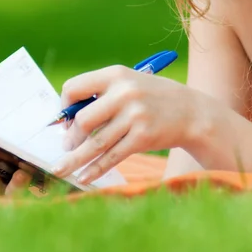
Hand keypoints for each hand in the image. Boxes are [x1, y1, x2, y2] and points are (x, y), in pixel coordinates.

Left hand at [52, 65, 201, 183]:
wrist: (191, 111)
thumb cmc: (153, 98)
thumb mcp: (129, 84)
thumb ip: (102, 95)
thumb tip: (68, 120)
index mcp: (116, 74)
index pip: (75, 87)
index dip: (64, 105)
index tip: (65, 120)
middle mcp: (124, 92)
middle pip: (83, 119)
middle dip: (71, 137)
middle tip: (68, 146)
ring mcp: (135, 115)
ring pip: (95, 143)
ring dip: (74, 159)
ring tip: (60, 169)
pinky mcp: (143, 137)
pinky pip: (112, 157)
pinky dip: (94, 169)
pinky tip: (83, 177)